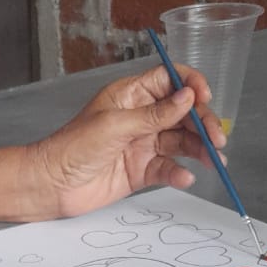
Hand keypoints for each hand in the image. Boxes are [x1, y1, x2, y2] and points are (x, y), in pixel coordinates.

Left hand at [33, 64, 227, 218]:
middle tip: (216, 138)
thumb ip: (154, 114)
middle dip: (202, 123)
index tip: (205, 98)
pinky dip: (179, 173)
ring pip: (180, 142)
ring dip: (199, 149)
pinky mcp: (140, 171)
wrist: (50, 185)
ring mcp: (142, 144)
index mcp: (131, 95)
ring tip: (213, 159)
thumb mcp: (115, 125)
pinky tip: (185, 177)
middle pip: (183, 113)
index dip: (191, 86)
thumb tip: (188, 97)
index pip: (170, 80)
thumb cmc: (71, 147)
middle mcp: (140, 117)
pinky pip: (167, 169)